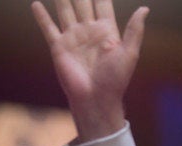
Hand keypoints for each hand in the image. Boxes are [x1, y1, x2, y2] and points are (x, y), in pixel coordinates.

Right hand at [31, 0, 148, 141]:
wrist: (96, 99)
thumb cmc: (116, 79)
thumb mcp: (129, 52)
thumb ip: (134, 30)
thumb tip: (145, 9)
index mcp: (107, 31)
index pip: (102, 4)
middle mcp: (89, 31)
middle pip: (82, 3)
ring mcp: (73, 38)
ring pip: (65, 10)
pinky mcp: (59, 47)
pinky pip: (48, 28)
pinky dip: (42, 16)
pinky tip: (36, 4)